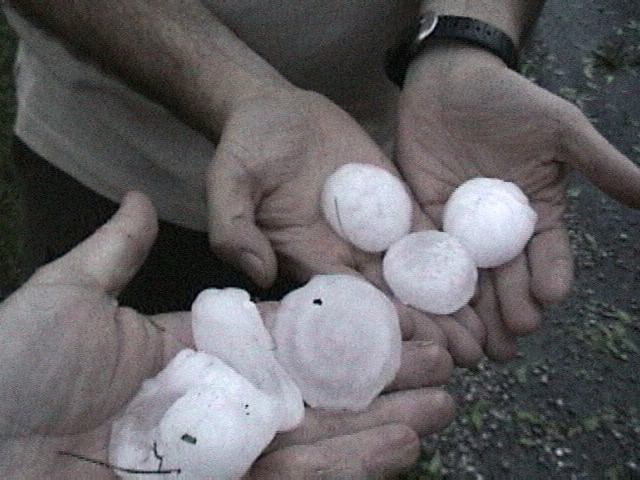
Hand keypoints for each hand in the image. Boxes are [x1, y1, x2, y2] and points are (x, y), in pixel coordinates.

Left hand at [0, 192, 454, 478]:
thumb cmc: (19, 370)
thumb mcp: (69, 300)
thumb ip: (114, 254)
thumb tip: (134, 198)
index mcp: (198, 354)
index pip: (286, 339)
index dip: (341, 328)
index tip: (395, 316)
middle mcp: (223, 404)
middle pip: (317, 390)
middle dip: (383, 377)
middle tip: (444, 362)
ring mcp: (227, 454)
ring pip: (320, 438)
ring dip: (384, 420)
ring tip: (443, 402)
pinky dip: (352, 465)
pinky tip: (401, 443)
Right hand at [206, 88, 484, 366]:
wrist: (277, 110)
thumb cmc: (247, 145)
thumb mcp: (228, 179)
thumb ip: (235, 225)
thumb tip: (260, 274)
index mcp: (307, 256)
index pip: (346, 299)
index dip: (379, 322)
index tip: (413, 345)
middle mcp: (343, 252)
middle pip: (389, 295)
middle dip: (426, 325)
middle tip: (469, 355)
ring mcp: (372, 229)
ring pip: (414, 272)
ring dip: (448, 301)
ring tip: (486, 330)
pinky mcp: (394, 202)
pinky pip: (425, 231)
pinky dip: (452, 254)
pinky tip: (484, 276)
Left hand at [395, 43, 639, 360]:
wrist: (450, 81)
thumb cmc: (510, 100)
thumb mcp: (560, 129)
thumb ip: (600, 164)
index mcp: (535, 213)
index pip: (547, 252)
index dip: (550, 274)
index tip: (548, 297)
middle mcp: (497, 229)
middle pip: (507, 276)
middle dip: (510, 308)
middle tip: (511, 339)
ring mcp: (458, 227)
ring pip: (467, 275)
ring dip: (472, 311)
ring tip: (476, 344)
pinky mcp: (421, 219)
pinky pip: (425, 252)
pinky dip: (428, 280)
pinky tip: (430, 306)